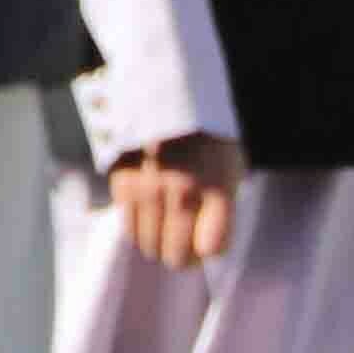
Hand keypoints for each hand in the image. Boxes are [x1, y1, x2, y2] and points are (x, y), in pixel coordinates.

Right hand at [105, 134, 242, 272]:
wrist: (167, 94)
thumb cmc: (207, 139)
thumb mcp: (231, 166)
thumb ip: (222, 207)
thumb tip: (206, 249)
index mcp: (217, 185)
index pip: (212, 247)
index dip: (210, 251)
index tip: (207, 243)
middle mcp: (181, 190)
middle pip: (178, 256)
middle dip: (184, 257)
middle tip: (185, 245)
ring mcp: (148, 188)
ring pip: (150, 247)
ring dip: (159, 245)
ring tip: (165, 230)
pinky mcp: (122, 183)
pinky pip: (129, 230)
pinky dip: (140, 230)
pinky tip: (149, 216)